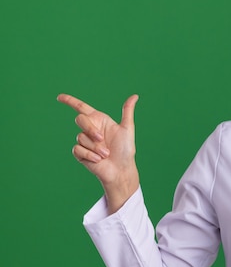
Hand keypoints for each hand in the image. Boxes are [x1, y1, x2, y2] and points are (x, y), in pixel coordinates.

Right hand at [58, 93, 139, 210]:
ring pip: (81, 137)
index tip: (59, 97)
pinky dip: (89, 154)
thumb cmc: (125, 150)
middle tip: (102, 139)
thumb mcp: (127, 129)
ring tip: (106, 154)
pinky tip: (98, 160)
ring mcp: (85, 141)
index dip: (70, 101)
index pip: (81, 108)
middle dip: (90, 129)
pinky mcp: (80, 153)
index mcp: (100, 121)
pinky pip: (77, 149)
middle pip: (80, 120)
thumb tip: (134, 96)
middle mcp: (91, 129)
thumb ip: (127, 112)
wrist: (121, 170)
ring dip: (95, 147)